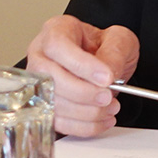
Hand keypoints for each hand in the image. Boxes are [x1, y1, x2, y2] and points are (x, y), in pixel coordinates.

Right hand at [26, 15, 138, 136]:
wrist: (104, 62)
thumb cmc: (105, 46)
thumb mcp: (119, 39)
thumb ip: (114, 52)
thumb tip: (107, 74)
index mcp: (56, 30)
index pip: (58, 46)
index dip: (80, 64)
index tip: (106, 77)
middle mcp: (40, 55)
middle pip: (49, 78)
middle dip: (83, 93)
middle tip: (108, 97)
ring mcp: (37, 82)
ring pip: (51, 103)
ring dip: (85, 112)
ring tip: (111, 108)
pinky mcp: (43, 106)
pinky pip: (57, 122)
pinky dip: (83, 126)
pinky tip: (103, 120)